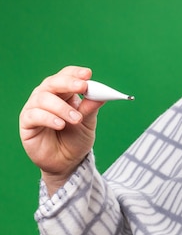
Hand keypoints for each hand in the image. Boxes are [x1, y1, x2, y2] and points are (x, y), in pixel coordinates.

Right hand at [19, 66, 104, 194]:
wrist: (68, 162)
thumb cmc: (76, 138)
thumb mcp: (87, 122)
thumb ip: (91, 107)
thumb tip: (102, 94)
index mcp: (63, 93)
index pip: (66, 76)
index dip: (75, 73)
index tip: (88, 74)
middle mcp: (47, 96)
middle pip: (53, 82)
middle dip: (68, 83)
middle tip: (83, 87)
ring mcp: (35, 108)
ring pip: (43, 98)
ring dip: (62, 107)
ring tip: (76, 118)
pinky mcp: (27, 123)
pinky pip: (34, 115)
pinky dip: (48, 118)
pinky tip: (60, 124)